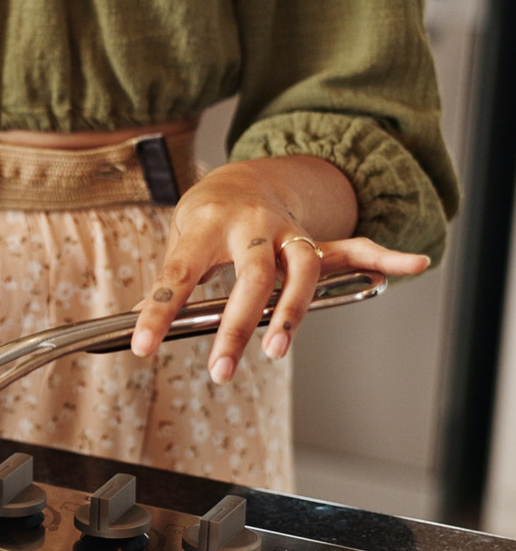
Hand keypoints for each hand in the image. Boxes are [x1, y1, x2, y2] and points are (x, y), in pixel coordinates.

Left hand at [130, 156, 430, 381]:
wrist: (234, 182)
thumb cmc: (202, 225)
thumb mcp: (177, 248)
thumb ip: (169, 288)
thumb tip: (136, 328)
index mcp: (204, 228)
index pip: (177, 275)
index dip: (157, 313)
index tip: (142, 346)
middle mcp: (250, 228)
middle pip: (251, 275)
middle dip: (237, 324)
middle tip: (222, 368)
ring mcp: (287, 233)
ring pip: (303, 267)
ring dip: (294, 308)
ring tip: (280, 347)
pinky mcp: (313, 243)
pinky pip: (355, 248)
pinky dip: (386, 256)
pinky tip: (413, 265)